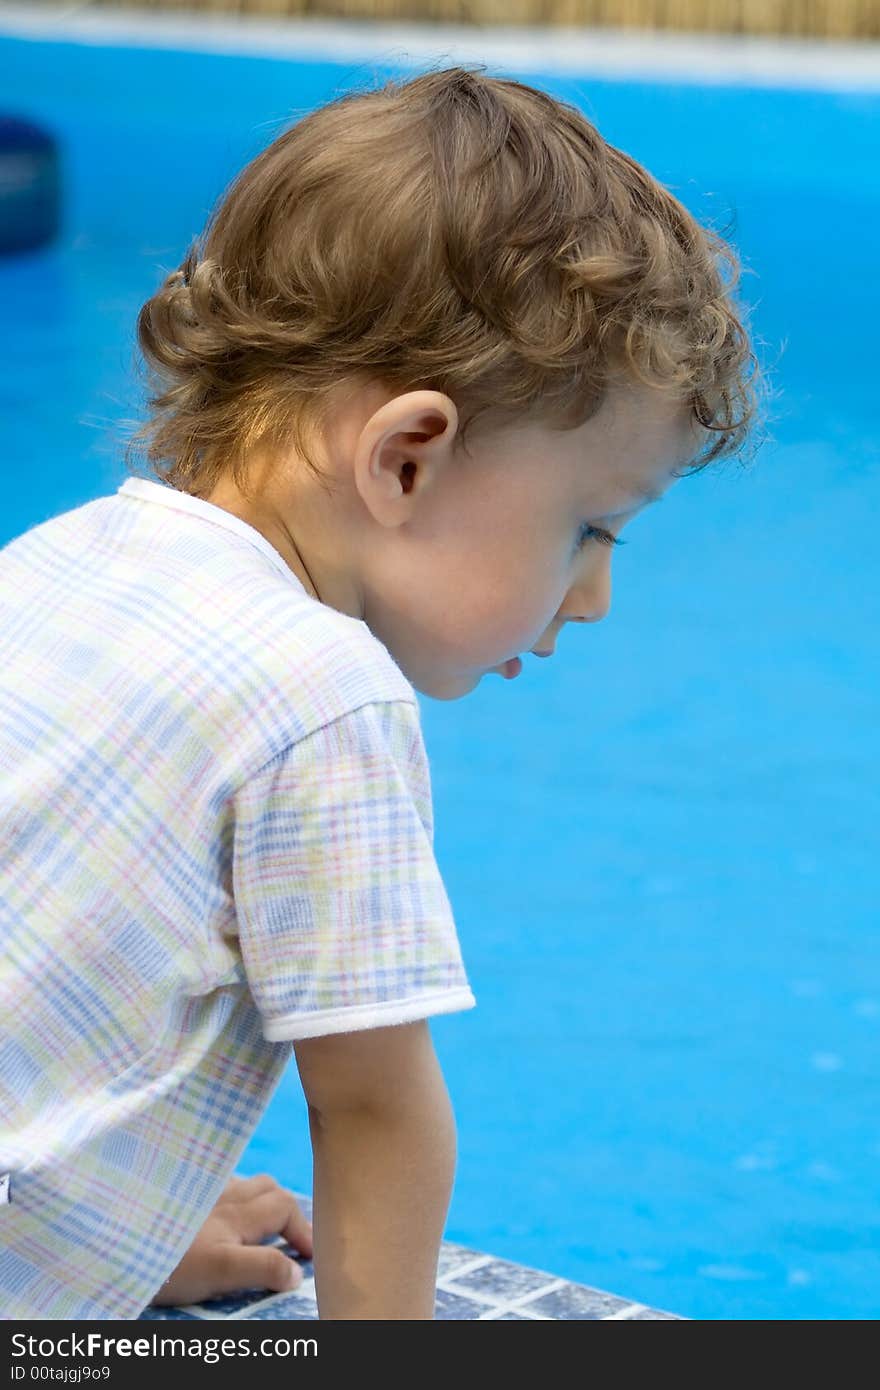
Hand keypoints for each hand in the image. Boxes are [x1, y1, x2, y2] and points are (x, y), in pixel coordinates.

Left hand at [149, 1173, 313, 1306]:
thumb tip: (296, 1272)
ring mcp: (198, 1192)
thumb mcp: (222, 1269)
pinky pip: (213, 1187)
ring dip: (257, 1201)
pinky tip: (214, 1216)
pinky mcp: (177, 1196)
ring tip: (255, 1226)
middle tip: (288, 1238)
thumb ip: (263, 1267)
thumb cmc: (171, 1260)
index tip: (308, 1256)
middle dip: (284, 1209)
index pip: (285, 1206)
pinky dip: (228, 1198)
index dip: (302, 1229)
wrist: (116, 1241)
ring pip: (241, 1184)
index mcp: (237, 1211)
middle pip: (267, 1187)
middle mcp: (221, 1193)